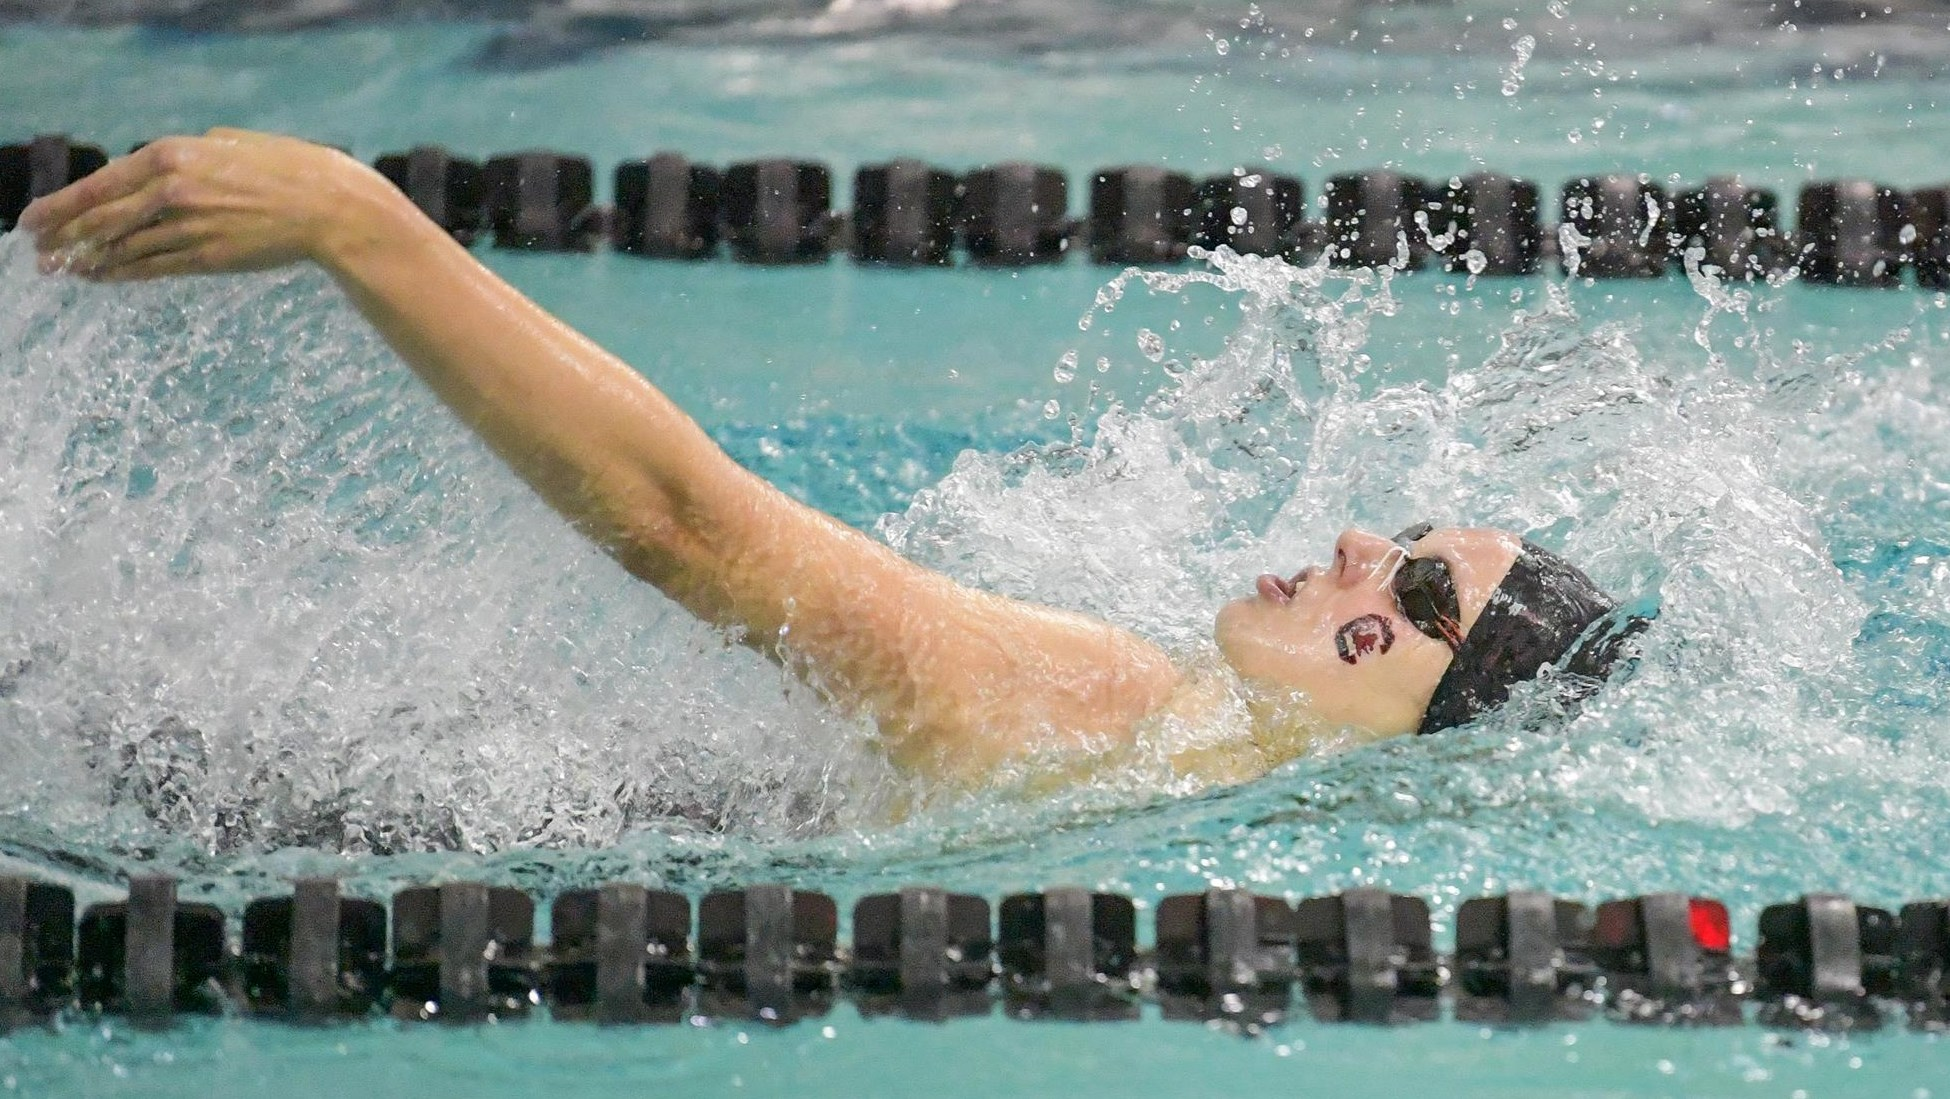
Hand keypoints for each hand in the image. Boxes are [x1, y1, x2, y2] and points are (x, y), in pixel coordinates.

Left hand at [21, 128, 392, 280]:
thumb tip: (170, 164)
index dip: (61, 205)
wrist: (331, 209)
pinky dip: (123, 273)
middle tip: (38, 251)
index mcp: (174, 154)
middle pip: (101, 219)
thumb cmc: (291, 170)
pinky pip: (154, 267)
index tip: (35, 219)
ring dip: (89, 260)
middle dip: (63, 237)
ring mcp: (190, 226)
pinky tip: (102, 277)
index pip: (101, 184)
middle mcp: (172, 189)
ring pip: (124, 247)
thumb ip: (194, 150)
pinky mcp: (209, 257)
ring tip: (65, 269)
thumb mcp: (234, 143)